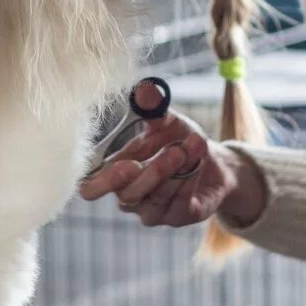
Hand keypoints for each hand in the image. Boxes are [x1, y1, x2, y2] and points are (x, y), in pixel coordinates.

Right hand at [79, 83, 267, 227]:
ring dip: (178, 170)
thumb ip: (152, 108)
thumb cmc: (177, 141)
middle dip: (154, 171)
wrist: (214, 162)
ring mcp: (152, 211)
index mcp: (115, 173)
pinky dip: (191, 179)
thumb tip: (145, 89)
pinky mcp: (176, 217)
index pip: (92, 188)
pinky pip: (180, 204)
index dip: (100, 184)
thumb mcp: (166, 121)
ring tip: (195, 144)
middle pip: (129, 194)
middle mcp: (129, 197)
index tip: (124, 165)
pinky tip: (199, 160)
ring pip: (158, 197)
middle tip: (174, 151)